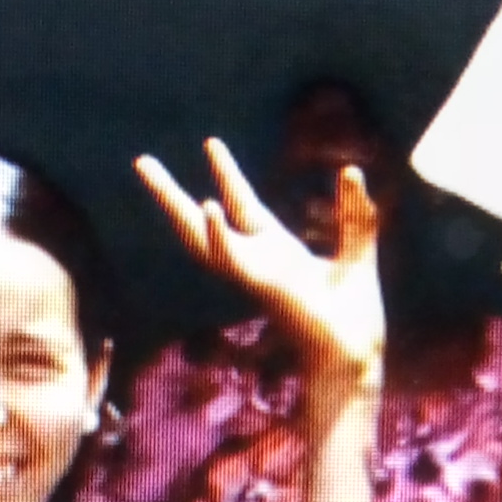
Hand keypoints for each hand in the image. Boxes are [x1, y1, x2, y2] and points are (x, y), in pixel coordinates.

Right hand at [136, 141, 384, 395]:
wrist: (354, 357)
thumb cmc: (355, 317)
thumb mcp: (359, 250)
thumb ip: (354, 214)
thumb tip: (351, 169)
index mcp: (276, 252)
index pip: (244, 206)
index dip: (227, 174)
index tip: (211, 144)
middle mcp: (255, 262)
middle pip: (202, 221)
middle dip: (171, 193)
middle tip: (142, 162)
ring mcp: (251, 275)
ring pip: (198, 239)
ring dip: (173, 204)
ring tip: (148, 171)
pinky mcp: (259, 288)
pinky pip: (230, 259)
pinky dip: (218, 234)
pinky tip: (208, 205)